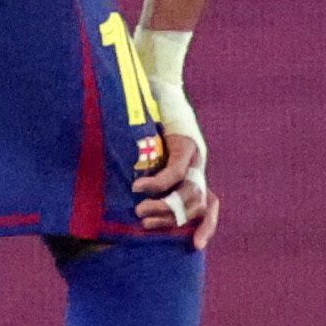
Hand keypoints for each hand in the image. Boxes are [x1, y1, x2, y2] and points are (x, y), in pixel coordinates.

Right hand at [130, 27, 218, 247]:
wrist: (156, 79)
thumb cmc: (143, 115)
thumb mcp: (145, 150)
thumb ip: (139, 172)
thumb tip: (116, 198)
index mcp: (192, 169)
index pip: (209, 204)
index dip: (206, 225)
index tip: (196, 246)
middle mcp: (198, 164)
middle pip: (196, 205)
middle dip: (171, 220)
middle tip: (144, 223)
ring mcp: (194, 153)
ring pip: (188, 193)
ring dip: (164, 206)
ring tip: (140, 210)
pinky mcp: (185, 141)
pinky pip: (175, 171)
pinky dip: (157, 183)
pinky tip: (139, 186)